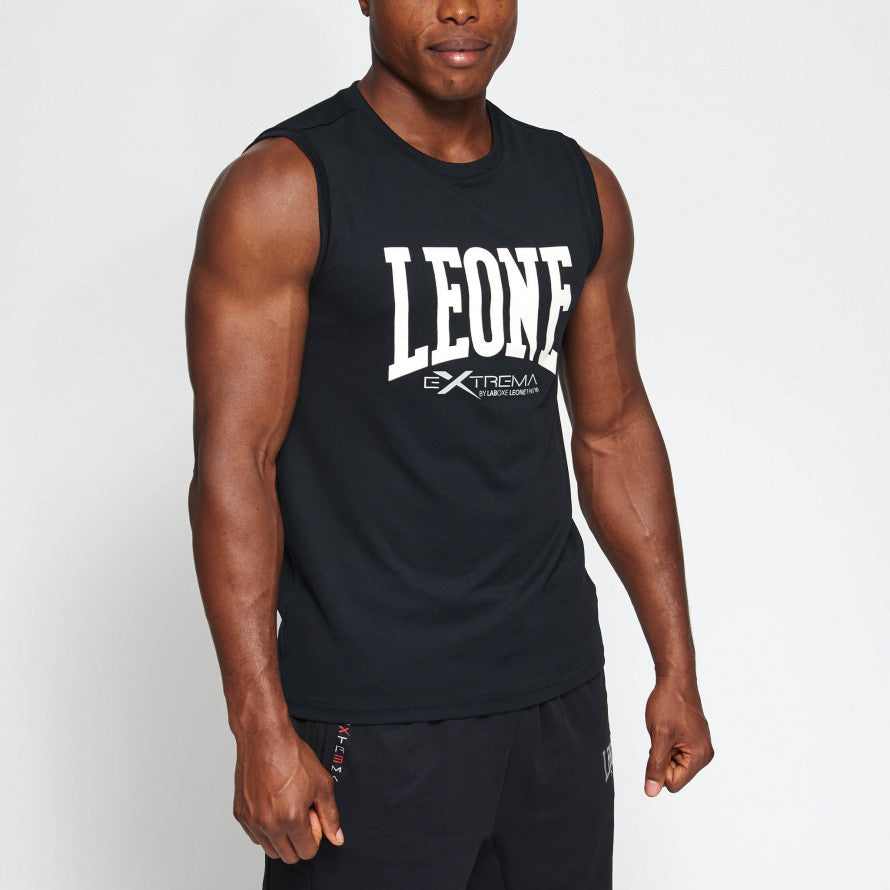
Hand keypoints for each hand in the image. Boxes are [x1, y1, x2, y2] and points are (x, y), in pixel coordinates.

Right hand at [233, 720, 344, 862]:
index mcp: (292, 819)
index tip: (314, 817)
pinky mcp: (240, 814)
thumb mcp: (322, 784)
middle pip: (288, 856)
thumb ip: (331, 815)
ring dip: (282, 837)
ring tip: (287, 808)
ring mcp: (252, 820)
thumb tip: (336, 837)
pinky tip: (273, 806)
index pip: (307, 852)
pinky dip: (266, 829)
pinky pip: (255, 836)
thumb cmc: (292, 755)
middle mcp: (269, 824)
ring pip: (270, 849)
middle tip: (302, 813)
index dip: (315, 836)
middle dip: (300, 840)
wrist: (265, 738)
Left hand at [643, 676, 713, 795]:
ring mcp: (700, 746)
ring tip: (666, 731)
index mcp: (699, 757)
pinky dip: (668, 744)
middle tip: (662, 737)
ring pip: (675, 764)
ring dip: (665, 750)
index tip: (658, 747)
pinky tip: (669, 729)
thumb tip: (651, 792)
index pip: (674, 783)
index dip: (660, 769)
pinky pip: (677, 753)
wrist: (675, 681)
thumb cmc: (669, 704)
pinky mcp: (695, 740)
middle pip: (675, 775)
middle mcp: (704, 754)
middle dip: (663, 759)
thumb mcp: (659, 736)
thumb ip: (656, 766)